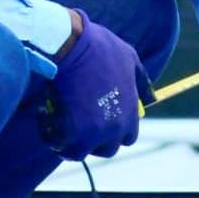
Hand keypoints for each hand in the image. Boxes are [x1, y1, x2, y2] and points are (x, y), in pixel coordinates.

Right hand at [45, 11, 148, 159]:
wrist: (74, 45)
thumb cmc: (101, 48)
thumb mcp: (131, 59)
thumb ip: (142, 81)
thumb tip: (151, 97)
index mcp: (129, 114)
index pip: (128, 138)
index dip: (115, 131)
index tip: (102, 122)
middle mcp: (113, 128)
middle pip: (106, 149)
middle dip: (94, 140)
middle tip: (81, 125)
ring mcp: (91, 131)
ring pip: (81, 152)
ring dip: (71, 143)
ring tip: (61, 129)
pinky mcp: (70, 131)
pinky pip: (61, 146)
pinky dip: (54, 139)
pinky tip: (47, 123)